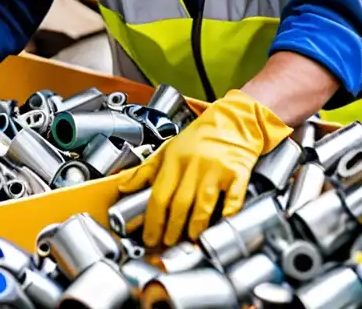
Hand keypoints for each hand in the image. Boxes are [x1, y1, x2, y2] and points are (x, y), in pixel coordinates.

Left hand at [118, 90, 291, 246]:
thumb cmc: (200, 136)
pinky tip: (220, 225)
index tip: (150, 236)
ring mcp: (217, 169)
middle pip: (179, 204)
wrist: (233, 120)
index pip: (159, 194)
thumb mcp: (169, 148)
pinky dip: (227, 215)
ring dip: (195, 227)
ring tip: (191, 239)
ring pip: (203, 205)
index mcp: (175, 159)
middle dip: (172, 228)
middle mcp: (195, 164)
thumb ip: (145, 170)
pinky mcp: (238, 173)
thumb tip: (123, 187)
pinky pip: (232, 199)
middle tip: (169, 242)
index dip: (152, 220)